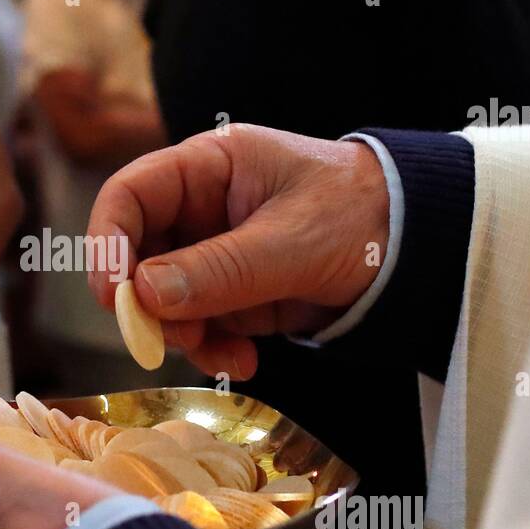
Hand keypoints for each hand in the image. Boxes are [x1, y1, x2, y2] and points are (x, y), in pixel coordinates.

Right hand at [86, 124, 389, 380]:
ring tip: (225, 356)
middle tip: (169, 340)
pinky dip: (211, 350)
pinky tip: (244, 361)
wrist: (422, 248)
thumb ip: (220, 268)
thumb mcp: (293, 242)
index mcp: (208, 167)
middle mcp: (200, 209)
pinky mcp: (233, 294)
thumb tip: (145, 295)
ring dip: (183, 336)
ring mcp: (214, 254)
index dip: (108, 243)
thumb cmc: (362, 216)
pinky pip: (199, 326)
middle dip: (148, 304)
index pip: (130, 195)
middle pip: (137, 256)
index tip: (112, 297)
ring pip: (164, 300)